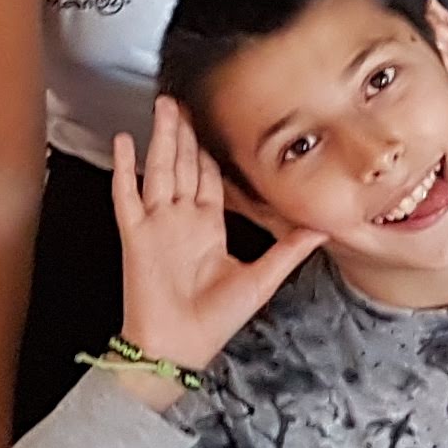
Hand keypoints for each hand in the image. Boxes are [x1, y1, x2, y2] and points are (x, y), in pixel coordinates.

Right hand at [110, 101, 326, 381]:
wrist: (178, 346)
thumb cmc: (215, 320)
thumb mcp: (261, 279)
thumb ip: (289, 250)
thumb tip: (324, 229)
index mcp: (208, 227)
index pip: (210, 177)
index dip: (211, 149)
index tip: (216, 121)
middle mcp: (181, 219)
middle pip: (184, 164)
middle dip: (185, 132)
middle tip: (185, 101)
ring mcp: (156, 223)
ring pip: (160, 168)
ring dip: (162, 137)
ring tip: (163, 106)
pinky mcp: (135, 234)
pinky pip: (126, 194)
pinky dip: (124, 168)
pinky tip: (124, 141)